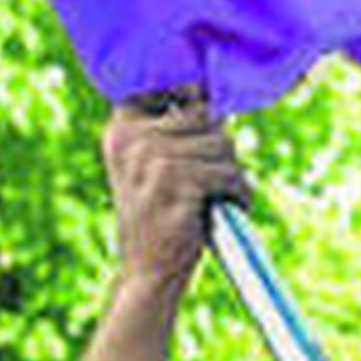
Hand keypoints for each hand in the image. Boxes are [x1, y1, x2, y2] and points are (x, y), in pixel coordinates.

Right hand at [103, 95, 250, 286]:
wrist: (148, 274)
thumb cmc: (161, 216)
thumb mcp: (155, 165)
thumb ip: (176, 129)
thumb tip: (214, 100)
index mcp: (121, 129)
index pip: (169, 86)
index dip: (195, 96)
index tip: (203, 111)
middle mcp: (131, 139)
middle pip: (207, 115)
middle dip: (221, 148)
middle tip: (212, 180)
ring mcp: (151, 160)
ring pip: (223, 144)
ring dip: (232, 174)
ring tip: (219, 198)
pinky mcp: (176, 184)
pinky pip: (229, 174)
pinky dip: (239, 193)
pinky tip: (231, 208)